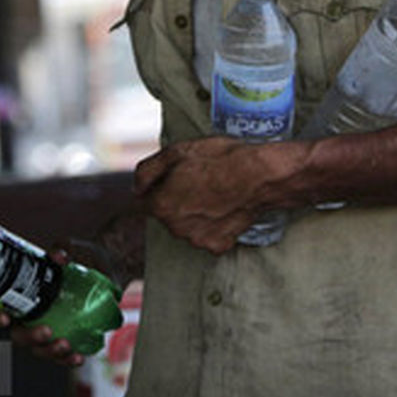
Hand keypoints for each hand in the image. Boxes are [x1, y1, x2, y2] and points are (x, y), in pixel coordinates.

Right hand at [0, 249, 86, 366]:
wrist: (100, 264)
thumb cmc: (76, 257)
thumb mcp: (68, 248)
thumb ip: (62, 249)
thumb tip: (61, 257)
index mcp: (19, 294)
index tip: (5, 319)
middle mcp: (28, 316)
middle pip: (19, 335)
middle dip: (30, 338)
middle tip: (47, 332)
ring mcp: (44, 328)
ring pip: (39, 349)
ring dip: (50, 353)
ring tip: (65, 346)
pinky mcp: (63, 337)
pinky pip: (61, 354)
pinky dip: (68, 359)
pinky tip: (79, 358)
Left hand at [134, 137, 290, 254]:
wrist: (259, 175)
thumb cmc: (219, 159)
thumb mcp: (176, 151)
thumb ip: (147, 171)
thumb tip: (136, 187)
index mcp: (160, 204)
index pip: (144, 200)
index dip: (158, 186)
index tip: (174, 178)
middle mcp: (174, 227)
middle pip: (166, 214)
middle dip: (176, 200)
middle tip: (198, 181)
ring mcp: (197, 239)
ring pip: (186, 226)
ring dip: (193, 214)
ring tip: (214, 193)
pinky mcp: (217, 245)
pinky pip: (208, 235)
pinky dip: (213, 225)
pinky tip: (224, 207)